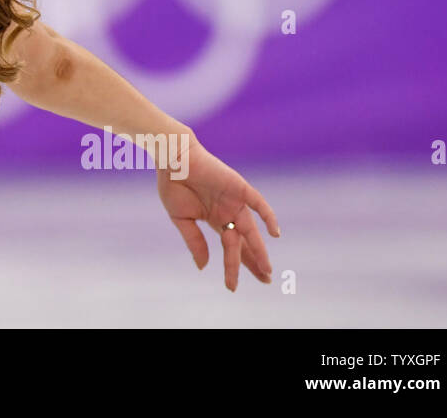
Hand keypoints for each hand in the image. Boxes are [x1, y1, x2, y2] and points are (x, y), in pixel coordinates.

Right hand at [156, 136, 280, 290]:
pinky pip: (258, 204)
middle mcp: (228, 212)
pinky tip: (275, 234)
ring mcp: (234, 201)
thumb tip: (204, 267)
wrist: (172, 159)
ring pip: (251, 230)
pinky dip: (268, 217)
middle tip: (266, 280)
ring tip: (266, 268)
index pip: (230, 247)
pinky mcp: (239, 188)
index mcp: (214, 219)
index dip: (234, 266)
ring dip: (259, 249)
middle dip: (254, 262)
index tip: (232, 287)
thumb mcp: (181, 219)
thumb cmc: (172, 185)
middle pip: (245, 243)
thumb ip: (194, 242)